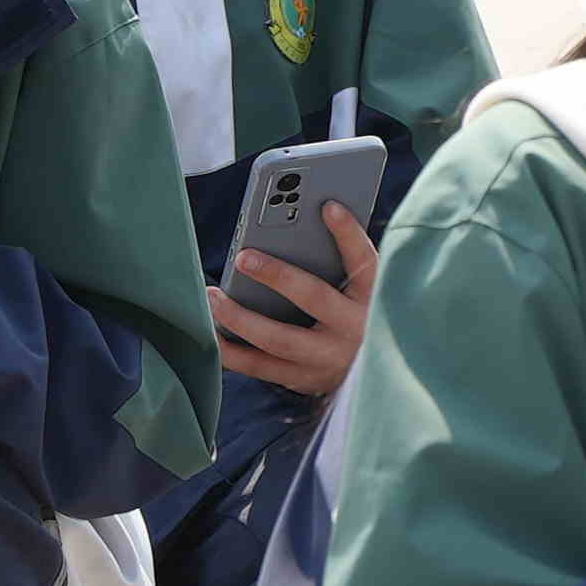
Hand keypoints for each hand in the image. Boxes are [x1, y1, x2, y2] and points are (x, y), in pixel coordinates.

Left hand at [216, 209, 381, 401]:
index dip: (348, 233)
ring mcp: (326, 359)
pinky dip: (231, 350)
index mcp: (372, 298)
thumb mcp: (363, 290)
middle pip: (314, 298)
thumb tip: (311, 218)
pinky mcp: (302, 378)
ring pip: (278, 339)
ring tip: (213, 296)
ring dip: (240, 317)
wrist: (373, 377)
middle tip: (243, 257)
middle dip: (277, 276)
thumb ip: (343, 260)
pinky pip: (259, 366)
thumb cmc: (358, 317)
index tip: (328, 206)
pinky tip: (212, 330)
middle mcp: (354, 330)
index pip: (364, 261)